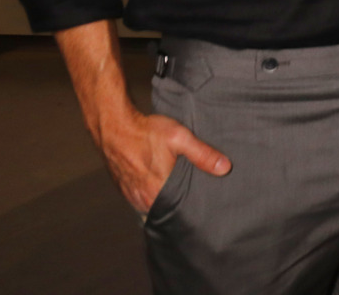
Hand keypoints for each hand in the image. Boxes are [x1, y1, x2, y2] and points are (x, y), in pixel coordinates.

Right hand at [98, 105, 229, 213]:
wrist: (114, 126)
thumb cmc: (146, 131)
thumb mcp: (180, 138)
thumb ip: (203, 154)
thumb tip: (225, 168)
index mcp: (157, 190)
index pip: (177, 213)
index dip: (189, 212)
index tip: (201, 209)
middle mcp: (142, 198)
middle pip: (165, 211)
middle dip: (178, 207)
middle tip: (193, 199)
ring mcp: (130, 195)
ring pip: (151, 206)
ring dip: (162, 202)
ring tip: (178, 193)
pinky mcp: (123, 188)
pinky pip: (140, 200)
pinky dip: (150, 196)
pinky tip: (159, 186)